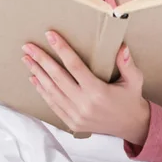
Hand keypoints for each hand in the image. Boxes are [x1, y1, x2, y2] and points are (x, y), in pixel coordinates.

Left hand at [21, 31, 150, 144]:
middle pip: (57, 77)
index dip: (61, 49)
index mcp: (98, 92)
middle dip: (41, 59)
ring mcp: (76, 115)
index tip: (50, 35)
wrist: (131, 126)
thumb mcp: (134, 80)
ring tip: (27, 59)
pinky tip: (33, 78)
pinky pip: (52, 104)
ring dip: (37, 73)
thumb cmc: (131, 98)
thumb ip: (127, 63)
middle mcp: (84, 104)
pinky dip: (41, 90)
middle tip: (28, 46)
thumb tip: (122, 46)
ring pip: (51, 91)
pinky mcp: (71, 123)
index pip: (74, 66)